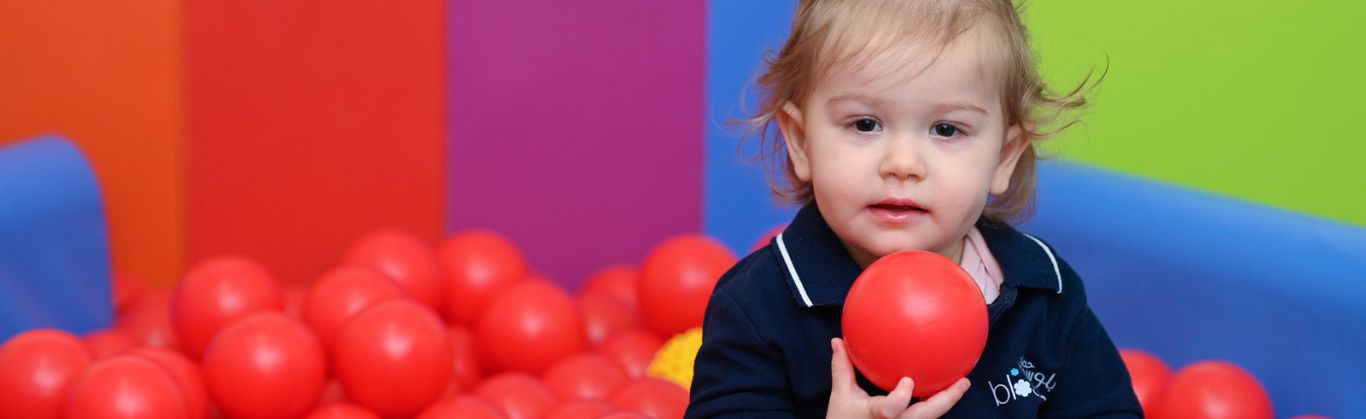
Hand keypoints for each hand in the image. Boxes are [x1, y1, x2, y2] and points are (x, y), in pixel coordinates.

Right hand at [826, 338, 970, 418]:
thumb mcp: (840, 396)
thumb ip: (842, 368)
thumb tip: (838, 341)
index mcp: (878, 416)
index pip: (892, 409)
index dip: (901, 397)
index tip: (908, 380)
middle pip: (926, 415)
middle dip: (947, 399)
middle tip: (963, 382)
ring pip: (931, 417)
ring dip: (946, 401)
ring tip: (960, 383)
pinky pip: (926, 416)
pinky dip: (935, 403)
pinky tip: (941, 389)